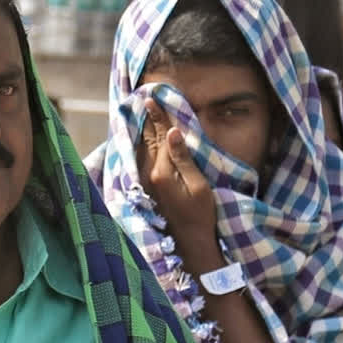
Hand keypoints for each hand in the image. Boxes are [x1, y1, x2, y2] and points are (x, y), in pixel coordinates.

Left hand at [136, 100, 218, 263]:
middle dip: (149, 119)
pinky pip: (141, 160)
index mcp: (162, 172)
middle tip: (145, 99)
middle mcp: (149, 175)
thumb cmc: (201, 216)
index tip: (153, 98)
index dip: (159, 117)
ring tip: (142, 113)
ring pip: (143, 149)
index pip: (162, 137)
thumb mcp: (198, 186)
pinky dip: (142, 146)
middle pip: (149, 140)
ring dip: (144, 130)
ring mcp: (146, 183)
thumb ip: (184, 158)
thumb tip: (173, 133)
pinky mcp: (148, 189)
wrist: (189, 244)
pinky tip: (142, 139)